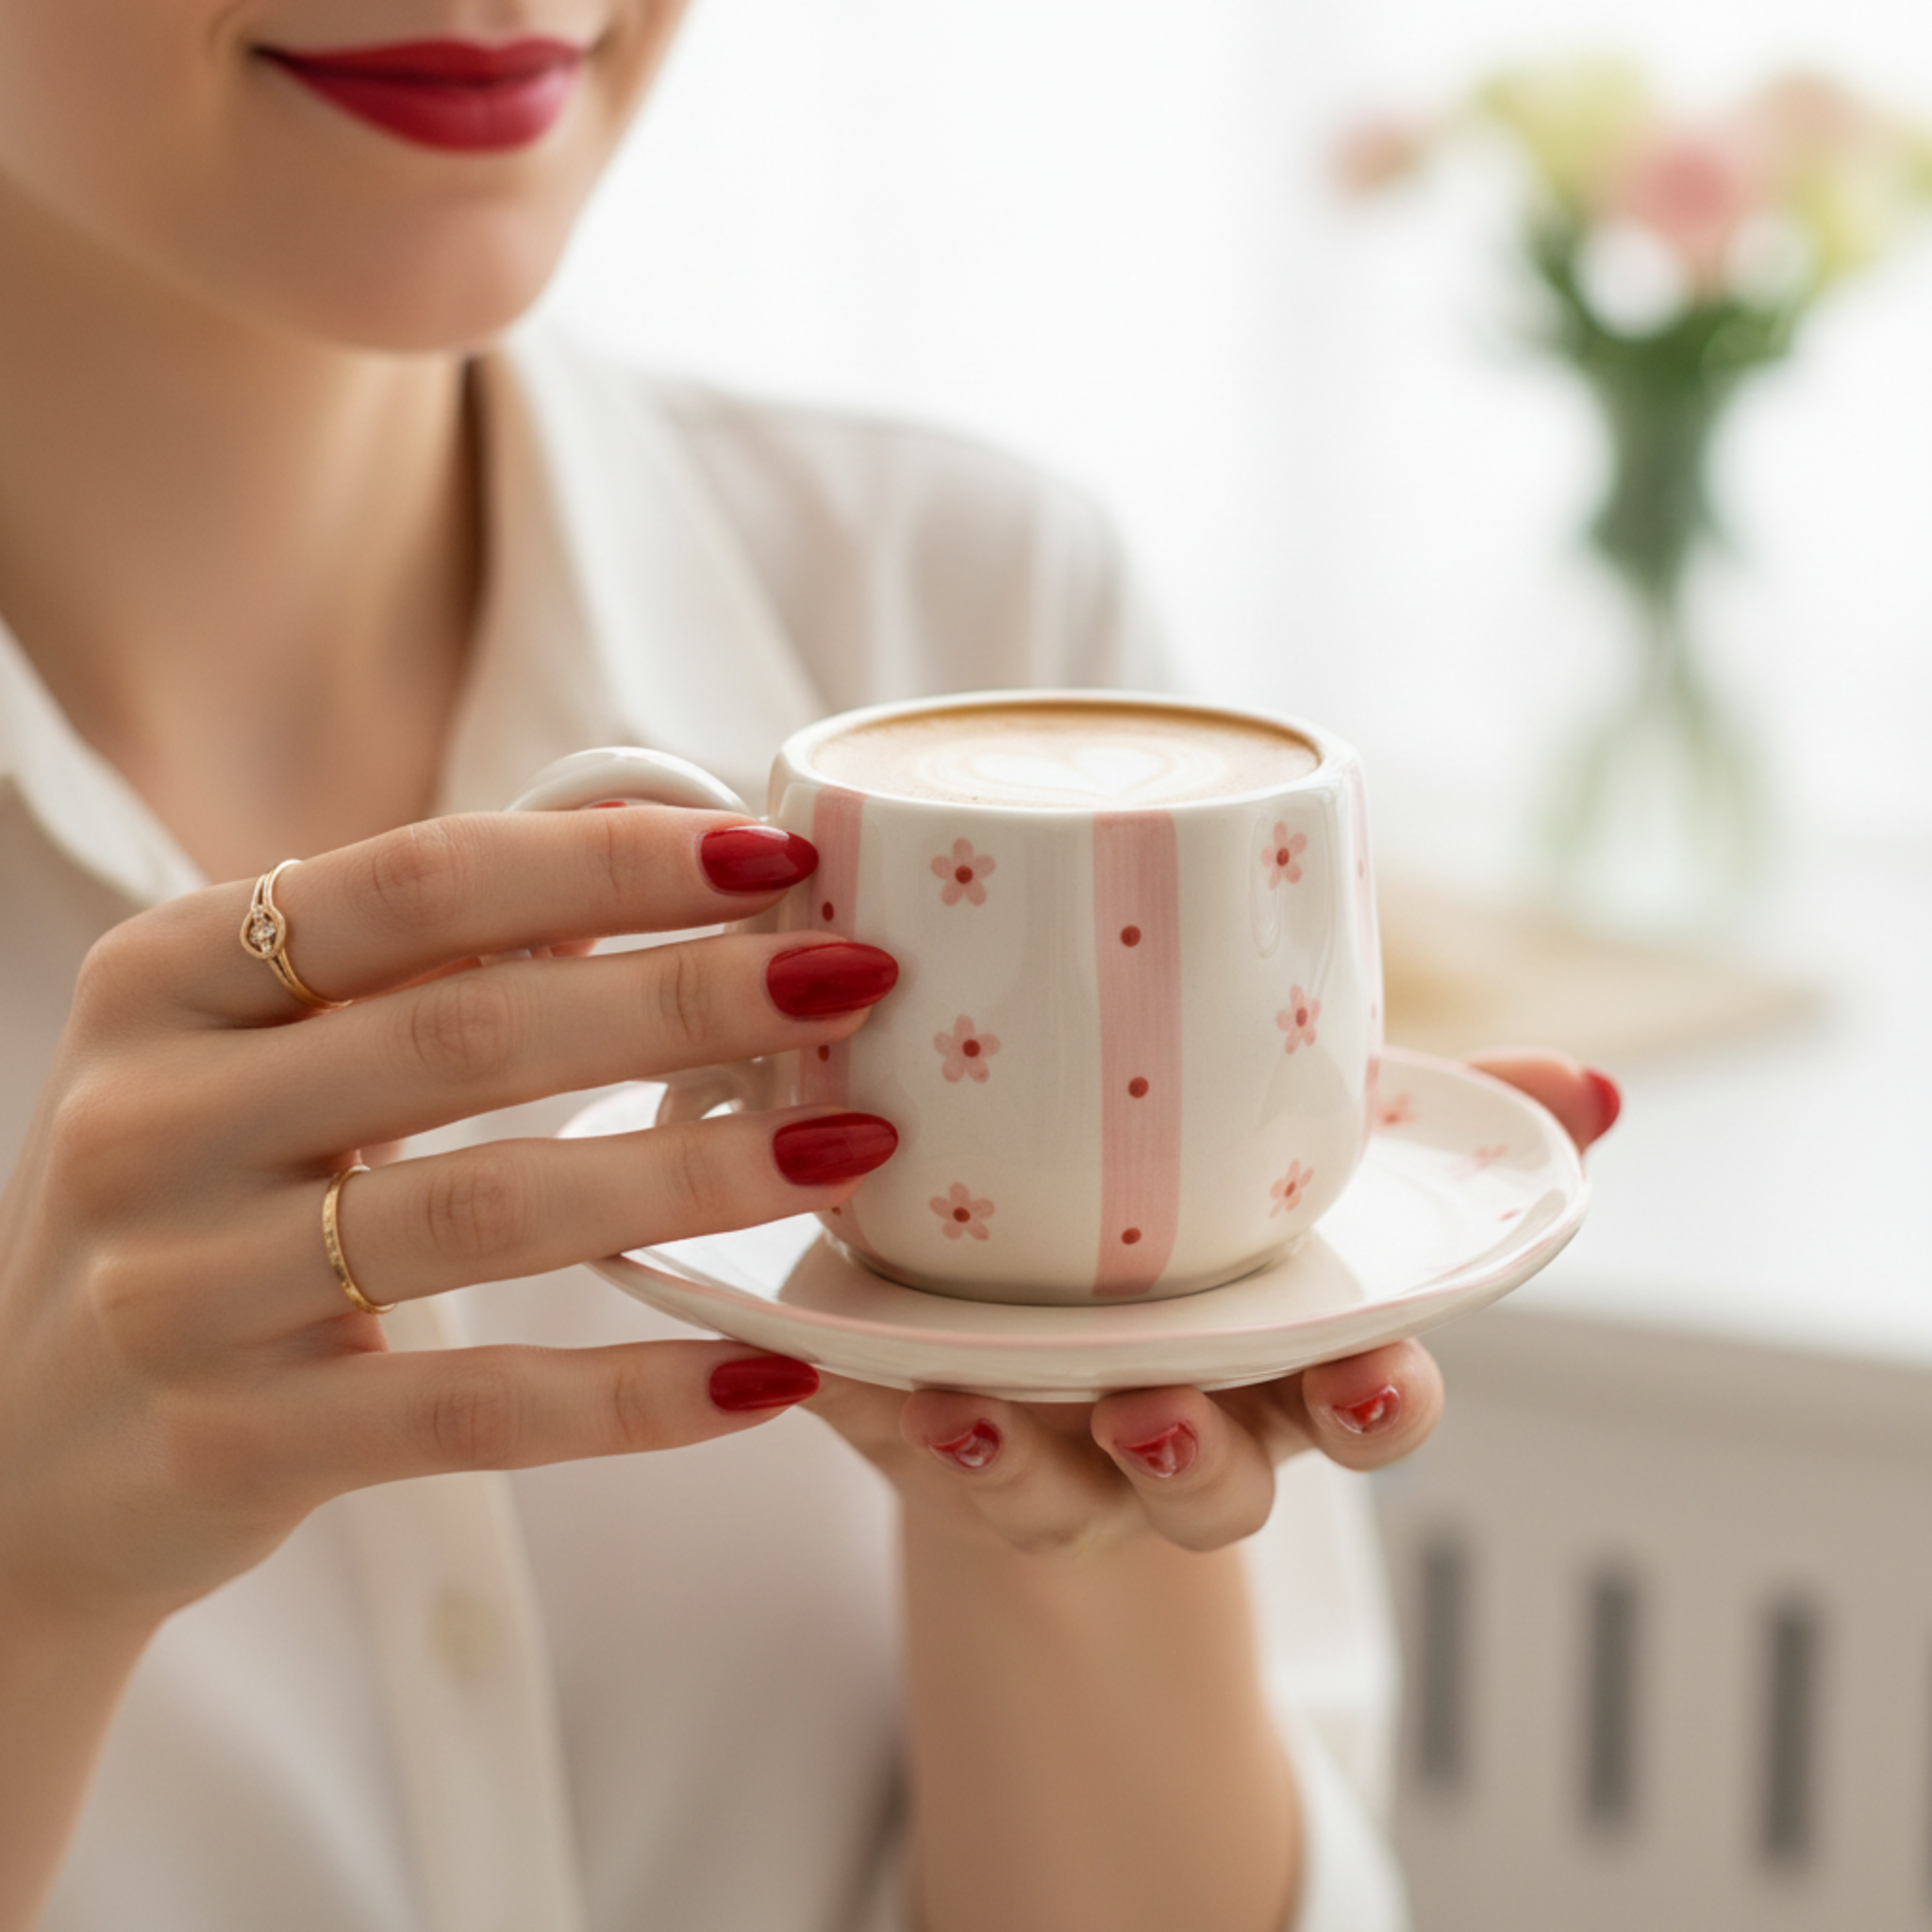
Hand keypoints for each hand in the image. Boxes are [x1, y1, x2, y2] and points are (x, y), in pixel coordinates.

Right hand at [0, 808, 901, 1631]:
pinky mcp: (234, 1441)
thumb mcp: (250, 1048)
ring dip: (693, 1172)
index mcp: (173, 974)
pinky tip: (764, 1371)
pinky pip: (472, 1408)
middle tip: (854, 983)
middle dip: (685, 999)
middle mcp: (157, 1114)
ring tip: (851, 1150)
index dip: (613, 862)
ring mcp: (183, 1287)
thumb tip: (642, 851)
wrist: (18, 1455)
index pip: (421, 880)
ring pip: (483, 1208)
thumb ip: (416, 953)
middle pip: (468, 1030)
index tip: (779, 857)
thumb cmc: (195, 1203)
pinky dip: (632, 1394)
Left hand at [810, 1050, 1619, 1553]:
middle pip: (1220, 1486)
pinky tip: (837, 1369)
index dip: (1382, 1405)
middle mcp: (1185, 1428)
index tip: (1369, 1373)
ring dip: (1015, 1463)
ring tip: (969, 1412)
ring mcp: (1058, 1453)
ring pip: (1054, 1493)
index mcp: (1290, 1365)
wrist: (1064, 1303)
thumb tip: (1590, 1085)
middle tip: (1155, 1410)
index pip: (1372, 1410)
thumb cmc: (1207, 1221)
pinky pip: (901, 1445)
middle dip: (1198, 1461)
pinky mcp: (932, 1434)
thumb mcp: (1314, 1154)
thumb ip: (1445, 1122)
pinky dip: (876, 1416)